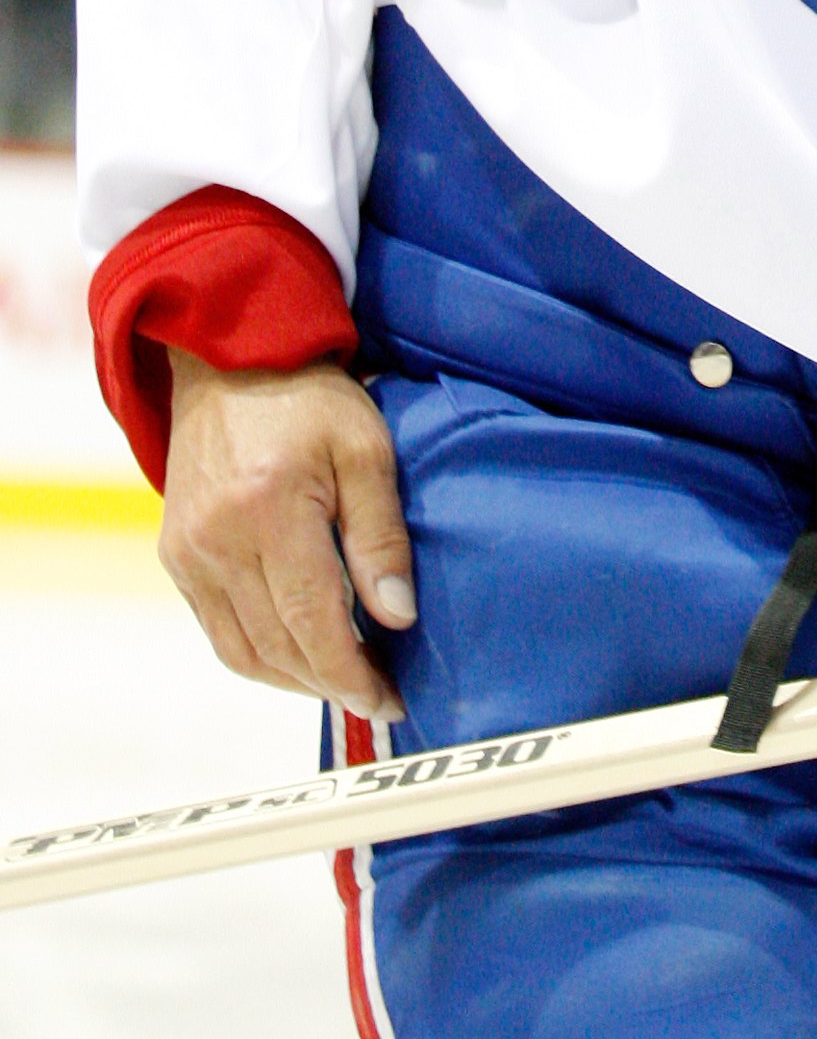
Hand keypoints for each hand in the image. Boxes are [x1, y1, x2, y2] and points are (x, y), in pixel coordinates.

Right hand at [159, 351, 414, 722]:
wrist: (230, 361)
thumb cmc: (310, 399)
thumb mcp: (366, 449)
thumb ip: (380, 535)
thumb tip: (396, 618)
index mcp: (270, 508)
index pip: (313, 622)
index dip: (351, 673)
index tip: (388, 699)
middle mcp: (219, 540)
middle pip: (278, 646)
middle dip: (330, 683)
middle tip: (377, 696)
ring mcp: (188, 552)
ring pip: (242, 651)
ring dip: (294, 679)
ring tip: (343, 682)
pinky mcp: (176, 556)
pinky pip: (217, 631)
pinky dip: (260, 656)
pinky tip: (299, 653)